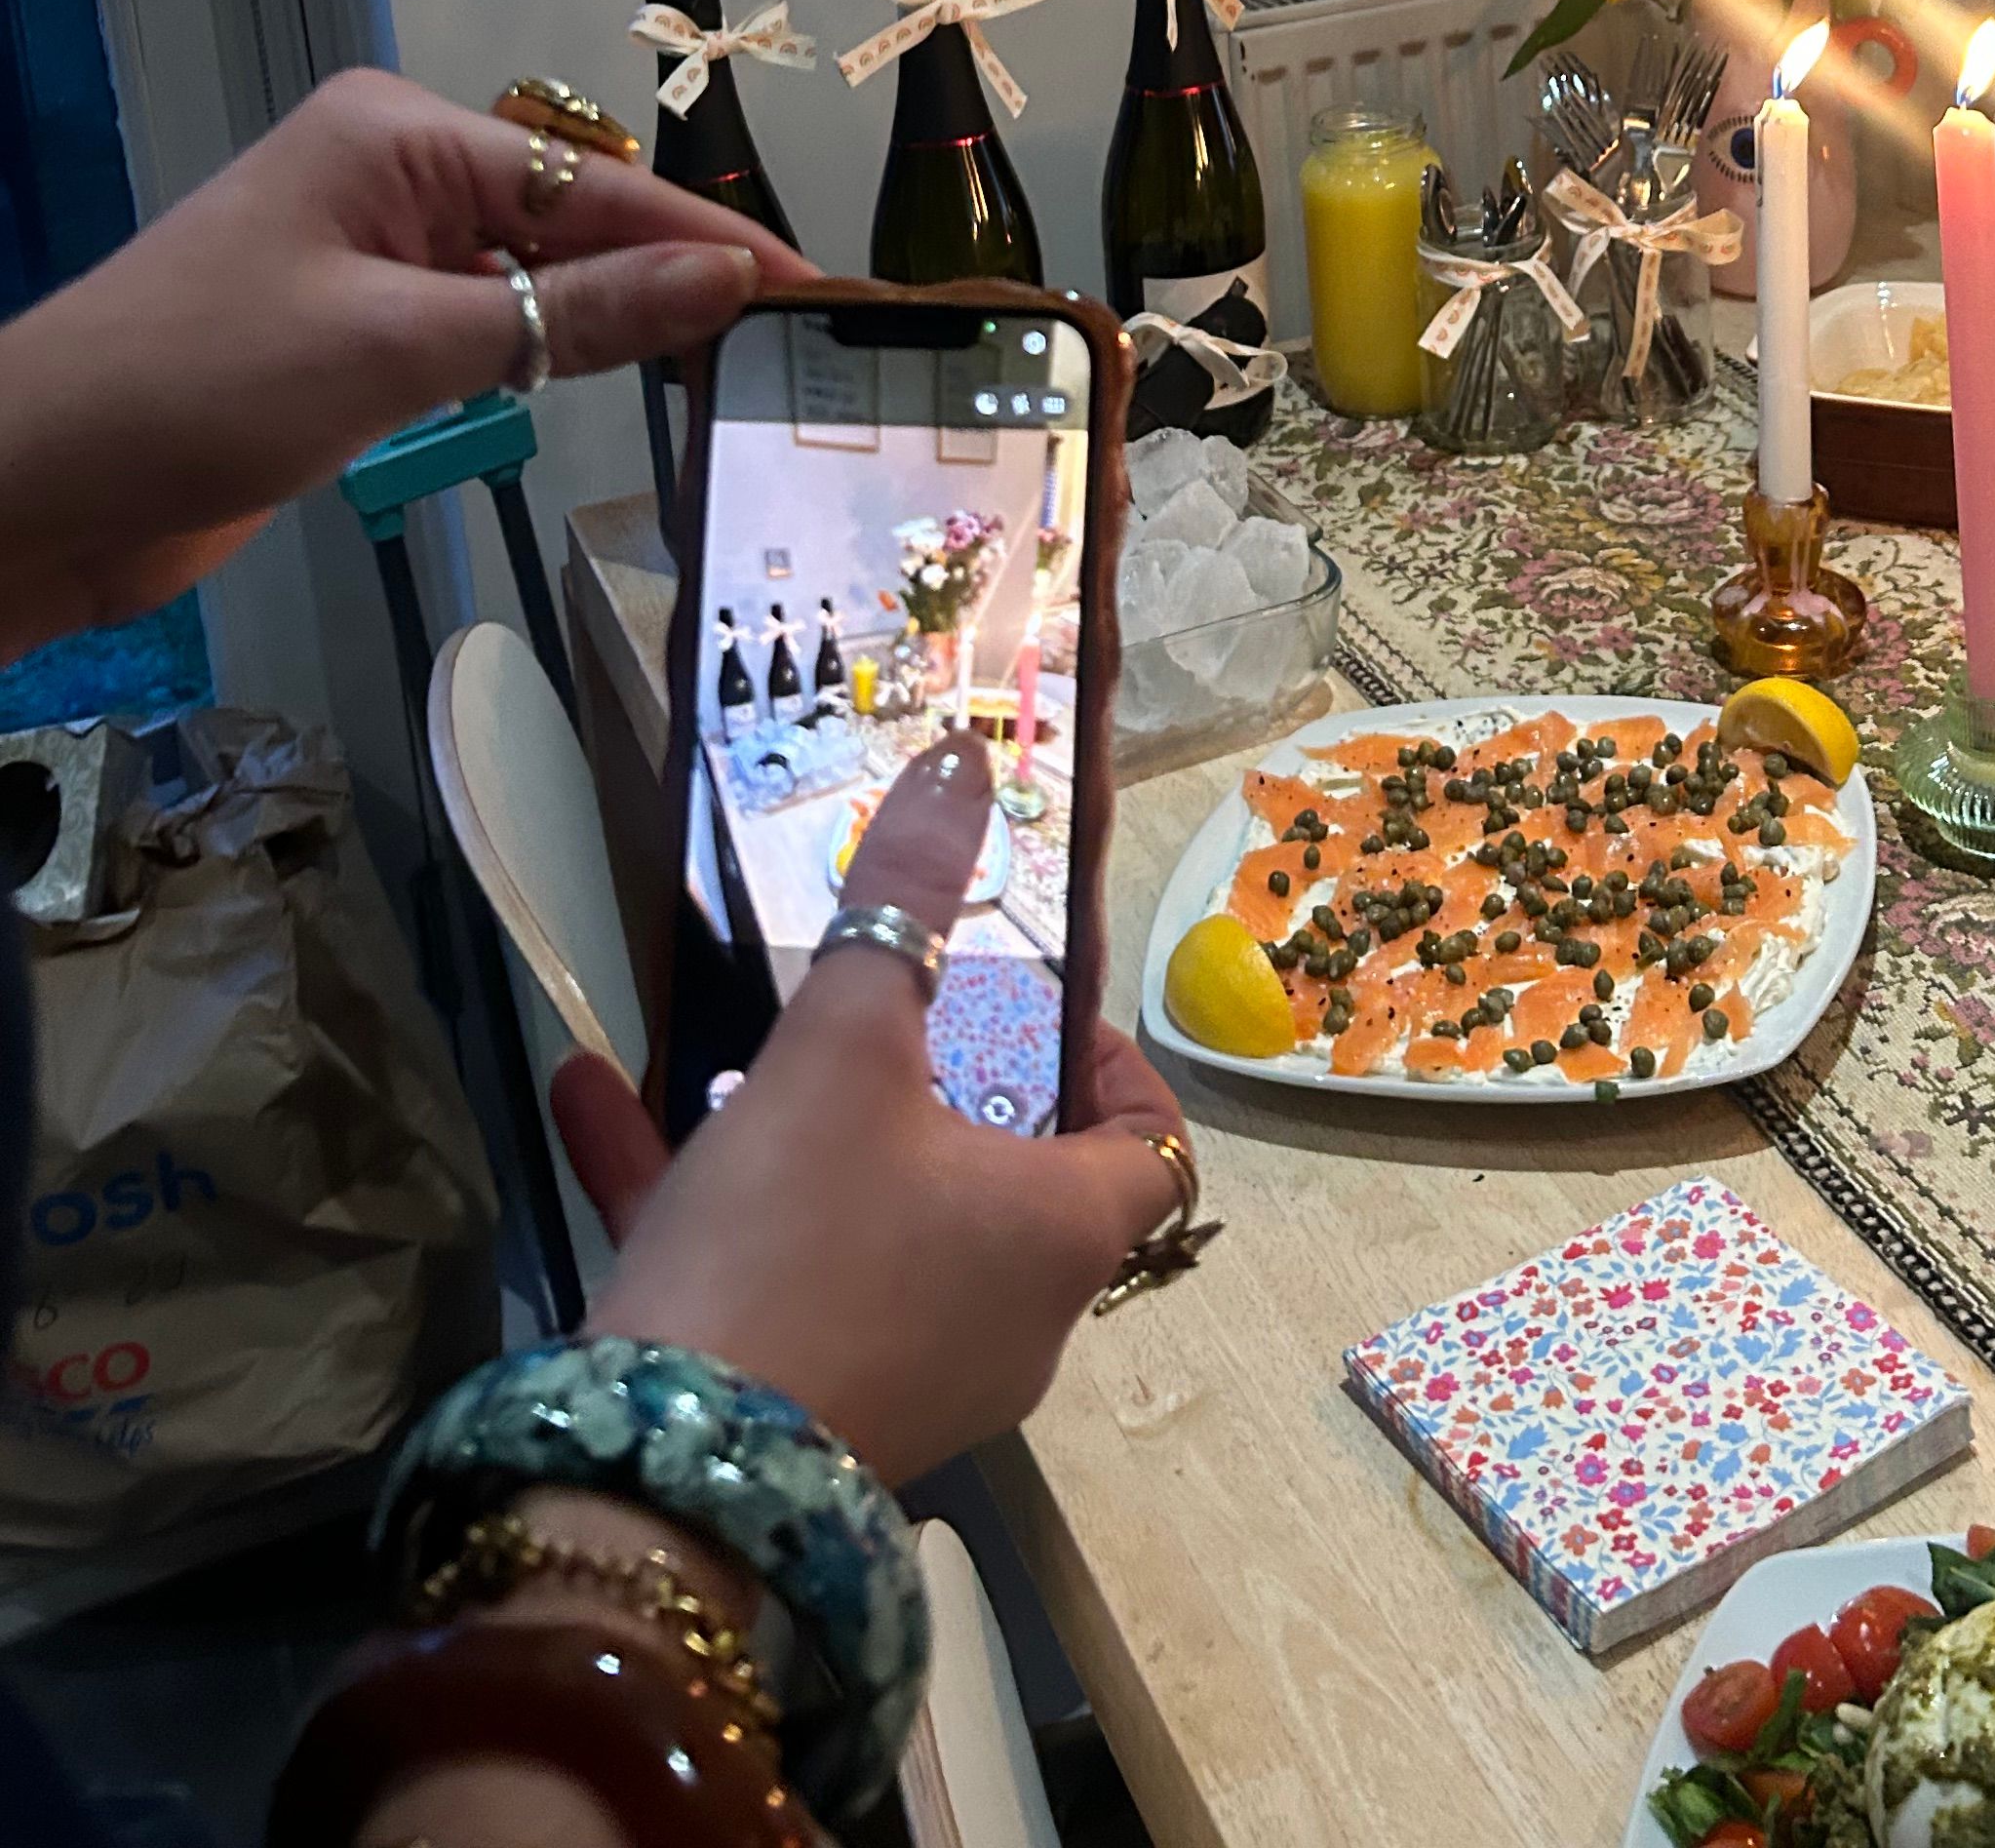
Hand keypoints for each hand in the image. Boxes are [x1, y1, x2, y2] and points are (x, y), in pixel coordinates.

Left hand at [0, 67, 811, 658]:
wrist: (39, 483)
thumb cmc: (203, 386)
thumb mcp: (399, 347)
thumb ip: (570, 316)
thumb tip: (726, 280)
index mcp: (398, 136)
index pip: (591, 184)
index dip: (704, 238)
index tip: (810, 283)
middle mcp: (393, 176)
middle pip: (572, 222)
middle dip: (674, 275)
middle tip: (794, 337)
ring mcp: (371, 256)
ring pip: (535, 281)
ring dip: (615, 321)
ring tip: (738, 363)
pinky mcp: (354, 333)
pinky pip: (486, 330)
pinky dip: (550, 358)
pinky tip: (619, 383)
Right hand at [555, 741, 1187, 1484]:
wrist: (655, 1482)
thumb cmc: (794, 1243)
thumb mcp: (843, 1044)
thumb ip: (900, 901)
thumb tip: (962, 759)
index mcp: (1060, 1234)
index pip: (1152, 1144)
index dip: (1113, 1063)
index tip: (1039, 1005)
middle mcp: (1014, 1319)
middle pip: (1007, 1178)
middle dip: (937, 1084)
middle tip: (877, 1007)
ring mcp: (913, 1378)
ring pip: (874, 1222)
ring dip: (802, 1130)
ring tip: (720, 1049)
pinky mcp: (806, 1414)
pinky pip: (779, 1281)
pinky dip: (713, 1198)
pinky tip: (594, 1103)